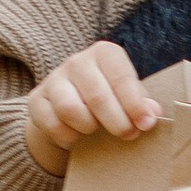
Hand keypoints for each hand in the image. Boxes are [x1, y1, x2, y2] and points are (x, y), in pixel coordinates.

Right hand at [22, 43, 159, 178]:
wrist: (69, 108)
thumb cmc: (108, 99)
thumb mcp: (127, 96)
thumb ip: (140, 102)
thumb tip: (153, 113)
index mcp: (105, 53)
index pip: (121, 76)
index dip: (135, 103)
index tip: (146, 124)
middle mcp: (77, 61)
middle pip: (98, 96)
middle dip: (117, 122)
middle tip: (128, 135)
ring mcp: (54, 79)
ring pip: (71, 110)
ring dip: (90, 127)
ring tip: (97, 131)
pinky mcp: (37, 100)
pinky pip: (53, 124)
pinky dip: (69, 136)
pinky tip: (77, 136)